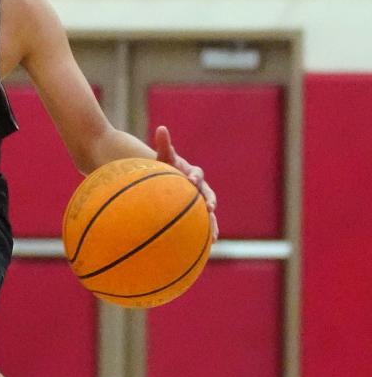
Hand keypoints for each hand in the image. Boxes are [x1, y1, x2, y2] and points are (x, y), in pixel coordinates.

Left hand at [154, 125, 218, 240]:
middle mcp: (200, 188)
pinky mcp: (195, 214)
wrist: (165, 181)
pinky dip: (204, 236)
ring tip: (214, 237)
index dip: (195, 177)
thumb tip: (162, 128)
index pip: (196, 174)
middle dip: (210, 202)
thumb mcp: (162, 158)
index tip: (191, 180)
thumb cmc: (163, 168)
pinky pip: (201, 225)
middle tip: (210, 208)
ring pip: (208, 214)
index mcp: (192, 174)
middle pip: (208, 195)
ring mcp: (198, 202)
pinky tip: (205, 249)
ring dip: (212, 224)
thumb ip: (164, 144)